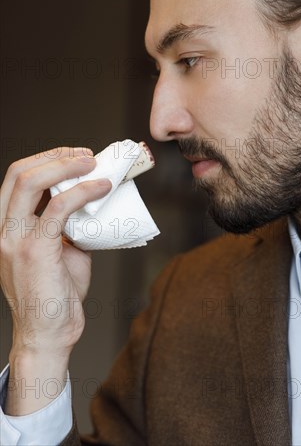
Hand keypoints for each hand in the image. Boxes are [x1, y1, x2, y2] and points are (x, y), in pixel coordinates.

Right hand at [0, 147, 111, 357]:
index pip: (16, 178)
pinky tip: (103, 189)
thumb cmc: (55, 293)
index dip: (45, 159)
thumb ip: (67, 224)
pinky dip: (84, 191)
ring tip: (94, 165)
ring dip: (67, 165)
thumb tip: (92, 200)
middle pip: (19, 172)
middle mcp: (3, 229)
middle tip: (86, 156)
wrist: (49, 333)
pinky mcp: (35, 249)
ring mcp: (15, 238)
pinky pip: (59, 207)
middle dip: (55, 156)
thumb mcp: (59, 249)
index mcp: (6, 226)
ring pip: (32, 182)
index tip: (74, 156)